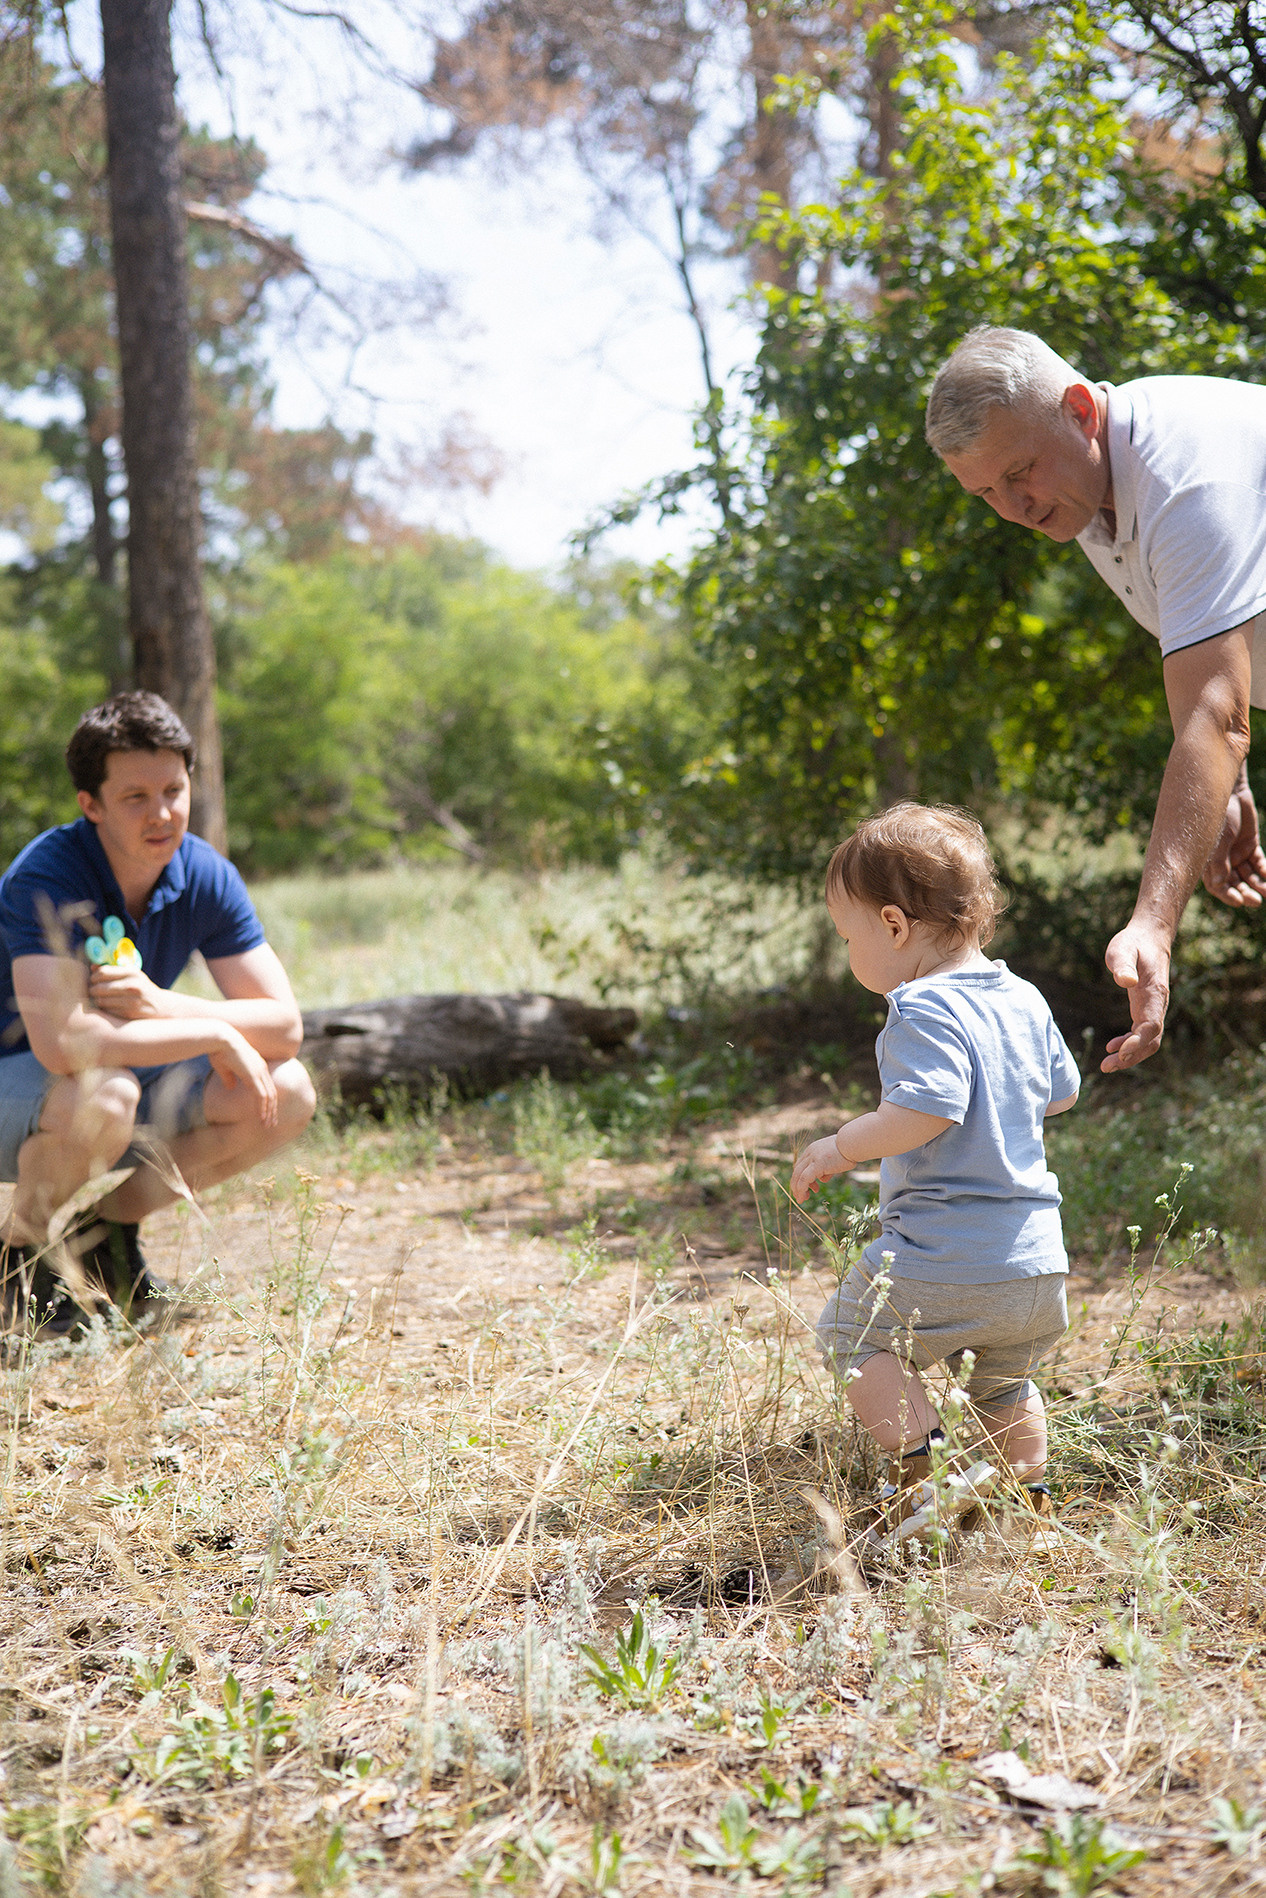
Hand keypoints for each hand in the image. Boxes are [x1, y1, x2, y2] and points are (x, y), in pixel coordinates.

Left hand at [88, 965, 170, 1019]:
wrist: (162, 1007)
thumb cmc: (143, 989)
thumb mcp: (133, 975)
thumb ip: (113, 970)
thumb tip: (92, 967)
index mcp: (132, 973)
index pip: (102, 972)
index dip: (93, 977)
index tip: (93, 980)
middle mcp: (132, 986)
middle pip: (98, 987)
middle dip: (92, 990)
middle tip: (94, 991)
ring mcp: (131, 1001)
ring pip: (100, 1001)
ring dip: (97, 1001)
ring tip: (101, 1000)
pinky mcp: (129, 1014)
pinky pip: (107, 1011)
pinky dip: (104, 1010)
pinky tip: (109, 1008)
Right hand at [209, 1030, 278, 1126]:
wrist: (219, 1038)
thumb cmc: (218, 1050)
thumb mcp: (224, 1068)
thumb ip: (229, 1078)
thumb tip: (231, 1088)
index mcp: (257, 1065)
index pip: (267, 1086)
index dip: (267, 1101)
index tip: (267, 1113)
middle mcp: (261, 1069)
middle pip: (272, 1092)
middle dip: (272, 1109)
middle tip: (271, 1123)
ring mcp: (259, 1072)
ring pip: (269, 1096)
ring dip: (269, 1112)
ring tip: (268, 1125)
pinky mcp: (253, 1075)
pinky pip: (261, 1095)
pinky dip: (263, 1108)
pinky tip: (262, 1118)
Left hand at [791, 1134, 853, 1202]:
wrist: (853, 1143)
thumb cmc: (849, 1151)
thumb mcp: (834, 1160)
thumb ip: (827, 1168)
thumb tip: (823, 1178)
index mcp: (813, 1150)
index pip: (801, 1166)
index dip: (802, 1178)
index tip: (811, 1188)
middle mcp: (810, 1153)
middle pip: (797, 1171)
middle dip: (797, 1185)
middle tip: (801, 1196)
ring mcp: (812, 1158)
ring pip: (798, 1176)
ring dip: (798, 1189)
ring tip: (802, 1199)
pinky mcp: (817, 1164)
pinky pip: (804, 1179)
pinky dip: (801, 1189)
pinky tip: (803, 1197)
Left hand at [1102, 920, 1169, 1072]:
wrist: (1149, 936)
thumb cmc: (1134, 942)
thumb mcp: (1122, 949)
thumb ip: (1123, 965)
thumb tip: (1125, 981)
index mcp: (1154, 992)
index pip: (1150, 1025)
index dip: (1137, 1042)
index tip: (1119, 1052)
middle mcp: (1158, 1004)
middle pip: (1151, 1040)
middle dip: (1132, 1057)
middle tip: (1107, 1066)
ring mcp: (1154, 1008)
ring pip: (1149, 1041)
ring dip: (1130, 1056)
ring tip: (1107, 1065)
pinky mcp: (1146, 1008)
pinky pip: (1142, 1033)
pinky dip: (1129, 1044)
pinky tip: (1112, 1047)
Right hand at [1202, 782, 1265, 907]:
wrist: (1232, 793)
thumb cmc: (1219, 815)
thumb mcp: (1219, 839)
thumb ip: (1219, 862)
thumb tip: (1220, 885)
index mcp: (1209, 861)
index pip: (1217, 886)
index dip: (1227, 895)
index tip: (1239, 902)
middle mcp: (1223, 861)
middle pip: (1234, 884)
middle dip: (1245, 893)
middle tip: (1256, 901)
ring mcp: (1237, 854)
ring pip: (1248, 876)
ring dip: (1257, 885)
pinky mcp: (1250, 846)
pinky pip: (1259, 864)